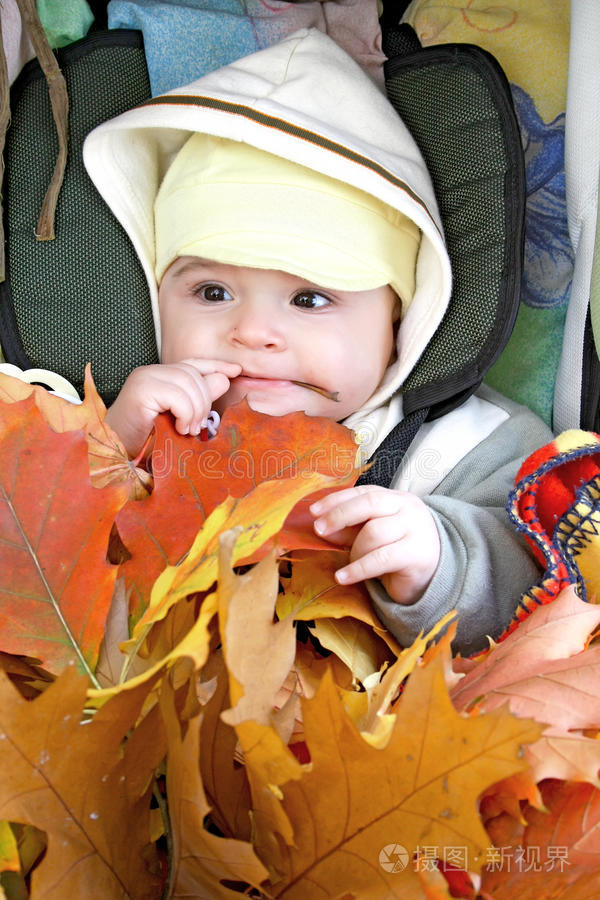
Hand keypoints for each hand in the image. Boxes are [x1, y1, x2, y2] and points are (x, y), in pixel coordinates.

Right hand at [105, 358, 241, 456]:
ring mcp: (144, 378)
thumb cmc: (145, 446)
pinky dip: (185, 413)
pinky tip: (178, 429)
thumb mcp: (180, 422)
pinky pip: (178, 395)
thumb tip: (224, 379)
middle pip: (194, 373)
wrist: (115, 460)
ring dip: (195, 410)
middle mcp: (151, 373)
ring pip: (188, 382)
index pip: (194, 363)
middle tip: (197, 427)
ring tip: (187, 430)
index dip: (216, 365)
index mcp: (160, 378)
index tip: (236, 371)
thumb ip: (199, 400)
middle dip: (204, 401)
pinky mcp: (140, 390)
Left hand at [310, 485, 440, 604]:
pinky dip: (358, 568)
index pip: (363, 492)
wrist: (434, 573)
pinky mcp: (417, 554)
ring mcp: (415, 529)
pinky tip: (343, 577)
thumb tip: (321, 528)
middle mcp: (407, 508)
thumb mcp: (371, 536)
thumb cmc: (397, 550)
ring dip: (354, 549)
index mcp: (395, 498)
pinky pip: (381, 558)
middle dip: (340, 515)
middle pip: (369, 503)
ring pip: (374, 532)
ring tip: (348, 563)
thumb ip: (349, 530)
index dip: (337, 499)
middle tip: (319, 529)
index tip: (314, 511)